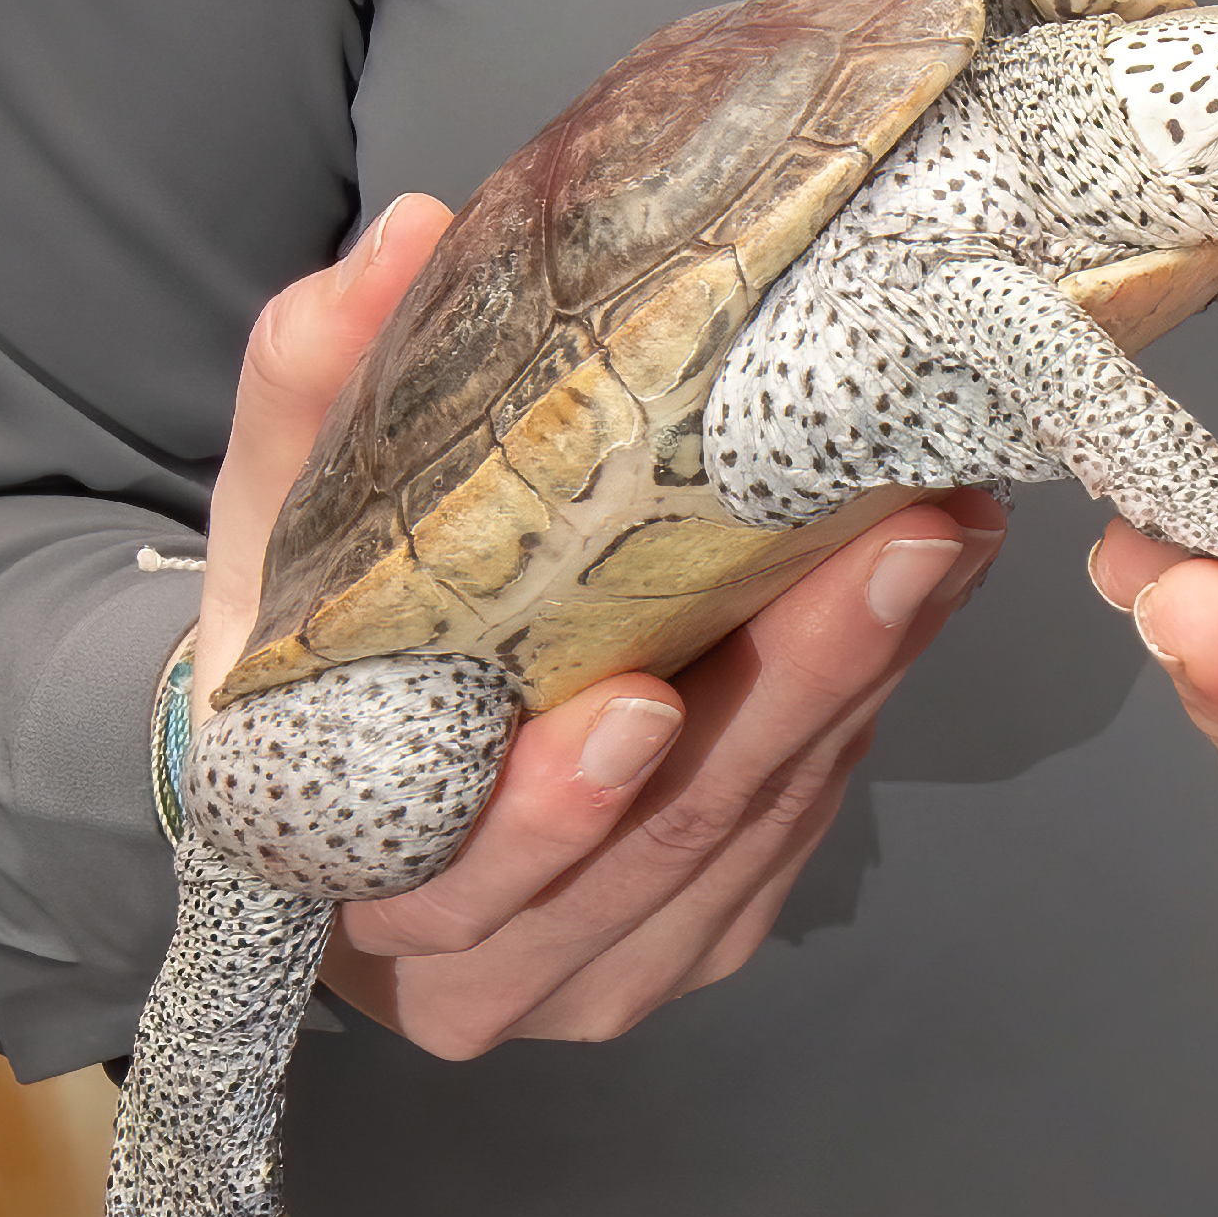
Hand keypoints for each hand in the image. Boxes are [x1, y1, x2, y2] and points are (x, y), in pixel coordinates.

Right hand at [197, 195, 999, 1054]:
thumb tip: (404, 241)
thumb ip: (311, 391)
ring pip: (748, 846)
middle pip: (654, 854)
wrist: (331, 777)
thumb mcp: (274, 522)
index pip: (457, 871)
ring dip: (859, 692)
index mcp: (344, 880)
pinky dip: (856, 721)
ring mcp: (601, 975)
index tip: (649, 697)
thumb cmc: (305, 653)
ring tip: (943, 542)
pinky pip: (791, 843)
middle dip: (792, 694)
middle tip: (901, 547)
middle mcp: (476, 968)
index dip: (554, 808)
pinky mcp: (697, 942)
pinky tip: (919, 605)